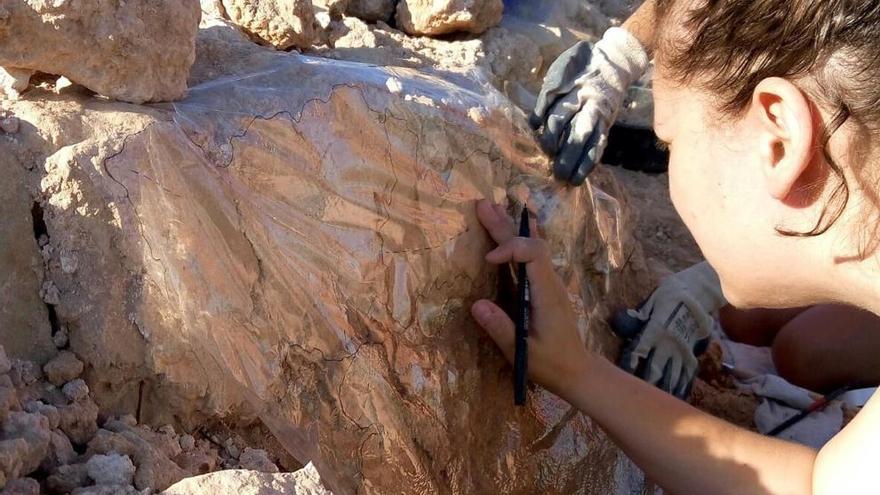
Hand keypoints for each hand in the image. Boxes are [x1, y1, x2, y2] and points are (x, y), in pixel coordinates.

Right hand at [470, 200, 590, 400]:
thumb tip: (476, 304)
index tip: (488, 260)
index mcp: (547, 295)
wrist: (577, 370)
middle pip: (531, 244)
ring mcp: (551, 283)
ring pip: (534, 246)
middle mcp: (551, 282)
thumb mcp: (522, 352)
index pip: (533, 255)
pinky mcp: (546, 288)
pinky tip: (517, 225)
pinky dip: (521, 238)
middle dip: (505, 225)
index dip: (510, 249)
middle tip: (482, 206)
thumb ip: (501, 329)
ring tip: (492, 208)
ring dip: (512, 228)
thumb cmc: (551, 364)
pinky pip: (535, 254)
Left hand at [530, 28, 648, 185]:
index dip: (539, 116)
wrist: (616, 62)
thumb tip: (534, 120)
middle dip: (552, 142)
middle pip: (563, 120)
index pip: (548, 100)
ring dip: (572, 159)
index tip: (533, 129)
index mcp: (568, 81)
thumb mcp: (565, 66)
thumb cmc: (582, 65)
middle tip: (545, 158)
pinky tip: (580, 176)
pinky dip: (589, 162)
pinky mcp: (605, 123)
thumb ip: (550, 88)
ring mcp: (596, 112)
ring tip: (564, 178)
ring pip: (582, 137)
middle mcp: (582, 97)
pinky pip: (598, 144)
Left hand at [609, 262, 726, 397]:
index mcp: (656, 330)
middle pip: (655, 369)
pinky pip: (686, 375)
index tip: (620, 376)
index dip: (629, 364)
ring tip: (654, 406)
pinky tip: (675, 397)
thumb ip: (640, 315)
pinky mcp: (692, 353)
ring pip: (671, 376)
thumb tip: (624, 321)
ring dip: (662, 391)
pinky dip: (680, 387)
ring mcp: (683, 351)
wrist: (700, 292)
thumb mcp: (653, 300)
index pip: (639, 351)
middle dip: (645, 385)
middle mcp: (669, 344)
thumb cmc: (671, 294)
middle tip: (634, 399)